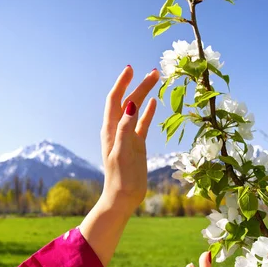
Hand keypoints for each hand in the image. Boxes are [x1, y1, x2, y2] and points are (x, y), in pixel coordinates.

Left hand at [101, 66, 159, 211]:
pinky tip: (154, 103)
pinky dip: (148, 112)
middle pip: (128, 101)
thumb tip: (130, 104)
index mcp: (111, 130)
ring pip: (137, 109)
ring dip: (145, 94)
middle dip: (139, 85)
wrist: (123, 198)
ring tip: (156, 80)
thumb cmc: (121, 178)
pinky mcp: (136, 145)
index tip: (131, 69)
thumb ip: (125, 129)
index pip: (115, 100)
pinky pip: (143, 124)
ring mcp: (128, 136)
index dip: (122, 83)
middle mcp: (118, 129)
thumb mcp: (123, 153)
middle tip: (154, 72)